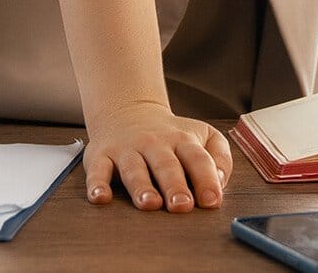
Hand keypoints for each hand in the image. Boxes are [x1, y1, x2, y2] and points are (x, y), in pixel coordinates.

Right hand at [82, 100, 231, 212]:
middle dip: (174, 186)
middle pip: (166, 165)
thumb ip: (219, 157)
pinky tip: (100, 198)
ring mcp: (127, 150)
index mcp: (183, 140)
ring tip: (149, 203)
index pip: (198, 159)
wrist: (128, 112)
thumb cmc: (171, 135)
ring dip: (141, 187)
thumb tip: (220, 183)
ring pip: (135, 169)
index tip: (212, 201)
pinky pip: (97, 171)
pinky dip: (97, 185)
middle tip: (182, 205)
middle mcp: (155, 144)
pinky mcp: (101, 156)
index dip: (206, 180)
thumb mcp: (203, 135)